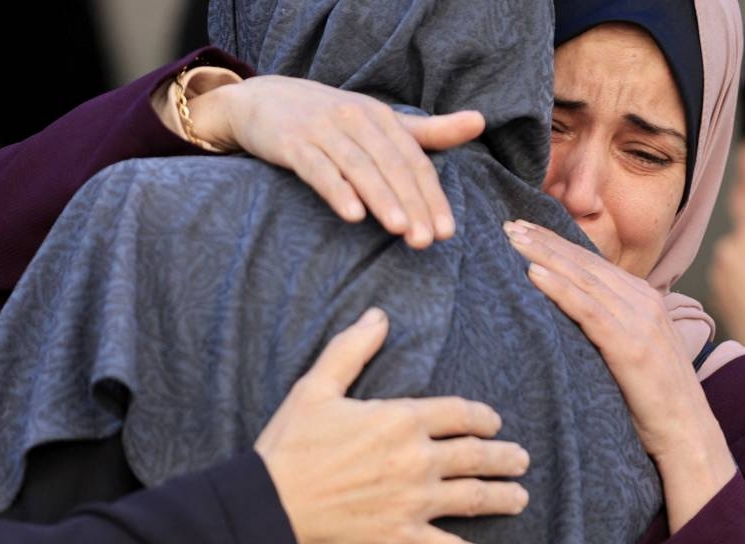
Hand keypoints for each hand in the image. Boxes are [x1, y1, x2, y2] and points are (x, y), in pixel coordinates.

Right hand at [188, 75, 485, 248]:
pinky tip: (352, 215)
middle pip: (392, 166)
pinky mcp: (293, 143)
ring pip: (360, 167)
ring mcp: (323, 130)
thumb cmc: (330, 120)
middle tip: (426, 241)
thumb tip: (481, 122)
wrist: (264, 101)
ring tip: (400, 230)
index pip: (415, 160)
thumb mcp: (379, 122)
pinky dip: (336, 190)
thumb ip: (428, 131)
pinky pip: (318, 169)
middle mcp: (356, 119)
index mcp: (381, 117)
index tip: (447, 232)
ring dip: (382, 199)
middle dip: (412, 204)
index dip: (432, 196)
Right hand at [255, 308, 529, 543]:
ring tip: (520, 498)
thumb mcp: (316, 387)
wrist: (268, 507)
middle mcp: (416, 459)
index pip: (459, 414)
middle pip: (476, 456)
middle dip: (504, 457)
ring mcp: (413, 501)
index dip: (482, 417)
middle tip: (521, 460)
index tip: (493, 423)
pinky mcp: (402, 539)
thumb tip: (379, 316)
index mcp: (399, 419)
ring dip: (503, 498)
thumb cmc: (289, 446)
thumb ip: (351, 349)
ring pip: (473, 499)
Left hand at [503, 221, 734, 532]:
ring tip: (512, 239)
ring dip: (544, 256)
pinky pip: (587, 310)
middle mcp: (643, 302)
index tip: (523, 230)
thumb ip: (606, 328)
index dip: (556, 244)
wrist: (688, 434)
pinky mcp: (630, 346)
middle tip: (507, 224)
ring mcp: (639, 321)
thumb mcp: (629, 353)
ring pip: (582, 279)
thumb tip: (566, 318)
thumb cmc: (652, 401)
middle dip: (544, 241)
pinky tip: (532, 274)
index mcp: (643, 300)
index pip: (592, 264)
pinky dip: (558, 289)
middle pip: (584, 263)